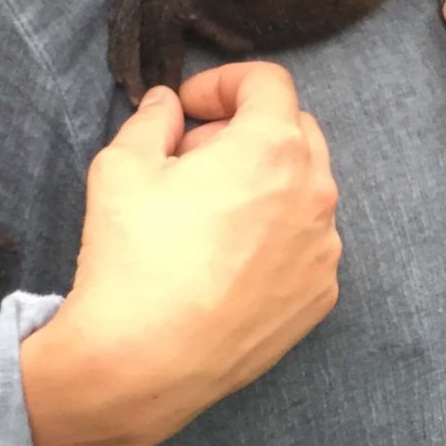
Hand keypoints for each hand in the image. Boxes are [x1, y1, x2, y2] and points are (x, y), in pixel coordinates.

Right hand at [20, 62, 340, 445]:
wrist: (142, 363)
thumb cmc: (133, 256)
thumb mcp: (123, 165)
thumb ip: (153, 118)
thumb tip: (168, 104)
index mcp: (273, 146)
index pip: (267, 82)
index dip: (223, 83)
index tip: (189, 108)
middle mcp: (314, 191)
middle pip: (293, 129)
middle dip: (244, 128)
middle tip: (193, 157)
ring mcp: (323, 248)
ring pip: (303, 187)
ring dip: (264, 181)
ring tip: (208, 211)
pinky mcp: (319, 296)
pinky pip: (305, 242)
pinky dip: (275, 233)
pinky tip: (227, 258)